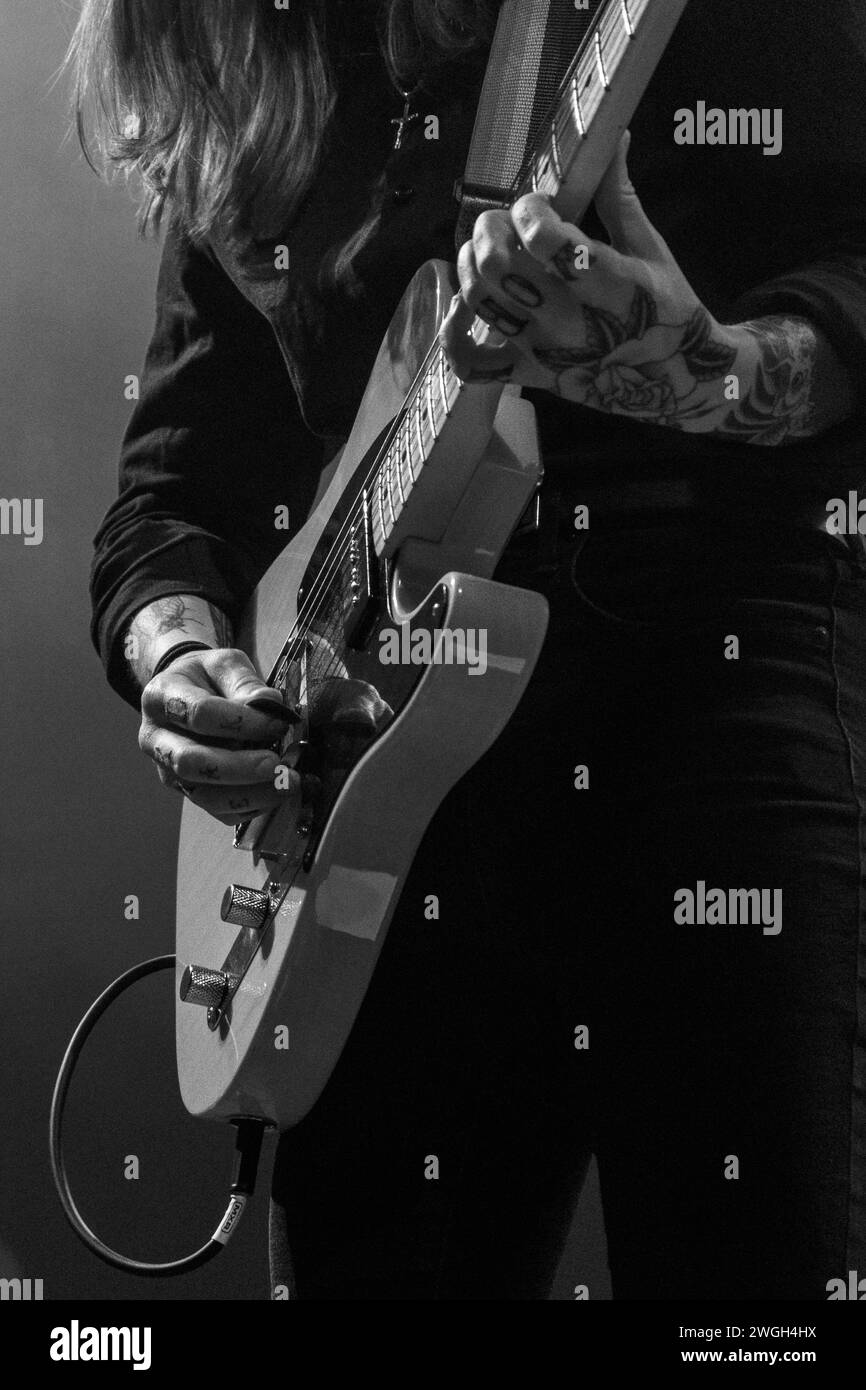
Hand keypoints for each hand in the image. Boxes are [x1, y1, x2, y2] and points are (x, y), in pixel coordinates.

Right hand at [138, 647, 302, 825]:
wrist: (187, 692)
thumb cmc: (207, 676)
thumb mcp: (224, 664)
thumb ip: (246, 683)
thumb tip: (271, 705)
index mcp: (160, 697)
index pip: (199, 715)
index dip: (242, 722)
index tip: (278, 723)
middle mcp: (155, 738)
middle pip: (191, 762)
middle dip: (240, 767)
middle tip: (277, 764)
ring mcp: (167, 769)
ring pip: (202, 795)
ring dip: (249, 795)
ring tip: (285, 785)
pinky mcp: (186, 790)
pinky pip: (216, 809)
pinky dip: (249, 807)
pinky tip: (275, 794)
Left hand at [440, 132, 741, 431]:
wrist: (677, 380)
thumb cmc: (669, 309)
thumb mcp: (652, 249)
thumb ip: (618, 194)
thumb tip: (612, 136)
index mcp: (608, 284)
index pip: (542, 238)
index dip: (528, 209)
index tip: (539, 204)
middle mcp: (570, 322)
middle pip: (496, 266)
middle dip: (490, 229)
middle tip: (502, 222)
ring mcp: (546, 353)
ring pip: (480, 302)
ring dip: (469, 266)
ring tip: (482, 251)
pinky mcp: (531, 375)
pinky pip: (474, 365)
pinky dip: (454, 337)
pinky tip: (459, 309)